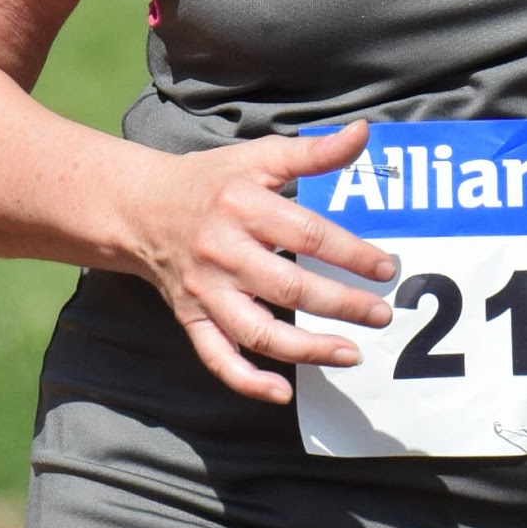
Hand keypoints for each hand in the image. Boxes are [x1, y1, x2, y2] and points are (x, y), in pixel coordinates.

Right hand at [131, 120, 395, 403]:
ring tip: (351, 354)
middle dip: (341, 305)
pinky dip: (248, 381)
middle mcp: (222, 253)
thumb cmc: (210, 182)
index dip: (350, 254)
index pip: (307, 234)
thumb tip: (363, 134)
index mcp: (242, 208)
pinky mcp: (191, 318)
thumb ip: (314, 152)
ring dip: (307, 351)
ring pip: (258, 332)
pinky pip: (217, 358)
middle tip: (382, 315)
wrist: (139, 208)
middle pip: (289, 288)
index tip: (386, 269)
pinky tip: (283, 393)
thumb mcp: (259, 158)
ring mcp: (205, 291)